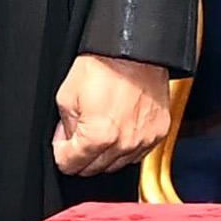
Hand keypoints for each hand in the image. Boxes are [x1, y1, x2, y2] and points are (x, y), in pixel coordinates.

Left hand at [54, 52, 173, 175]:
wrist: (136, 51)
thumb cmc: (105, 65)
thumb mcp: (67, 95)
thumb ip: (64, 127)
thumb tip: (67, 140)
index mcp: (98, 137)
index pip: (70, 165)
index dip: (61, 152)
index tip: (63, 141)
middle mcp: (123, 143)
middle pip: (93, 169)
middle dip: (81, 155)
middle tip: (79, 132)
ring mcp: (143, 139)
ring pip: (116, 164)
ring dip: (104, 153)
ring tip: (101, 128)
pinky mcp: (158, 132)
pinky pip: (137, 153)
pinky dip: (126, 146)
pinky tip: (120, 129)